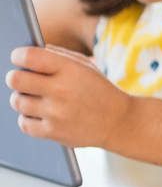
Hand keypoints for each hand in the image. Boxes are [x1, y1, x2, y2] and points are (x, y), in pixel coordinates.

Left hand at [7, 46, 132, 148]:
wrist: (121, 122)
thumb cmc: (99, 90)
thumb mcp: (85, 66)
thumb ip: (56, 55)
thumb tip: (24, 54)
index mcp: (70, 70)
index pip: (29, 57)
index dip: (18, 55)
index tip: (18, 58)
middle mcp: (61, 90)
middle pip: (15, 79)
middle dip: (16, 78)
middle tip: (23, 80)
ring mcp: (56, 113)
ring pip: (17, 101)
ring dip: (23, 99)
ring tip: (35, 98)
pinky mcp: (53, 132)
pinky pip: (23, 123)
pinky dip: (28, 118)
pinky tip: (40, 114)